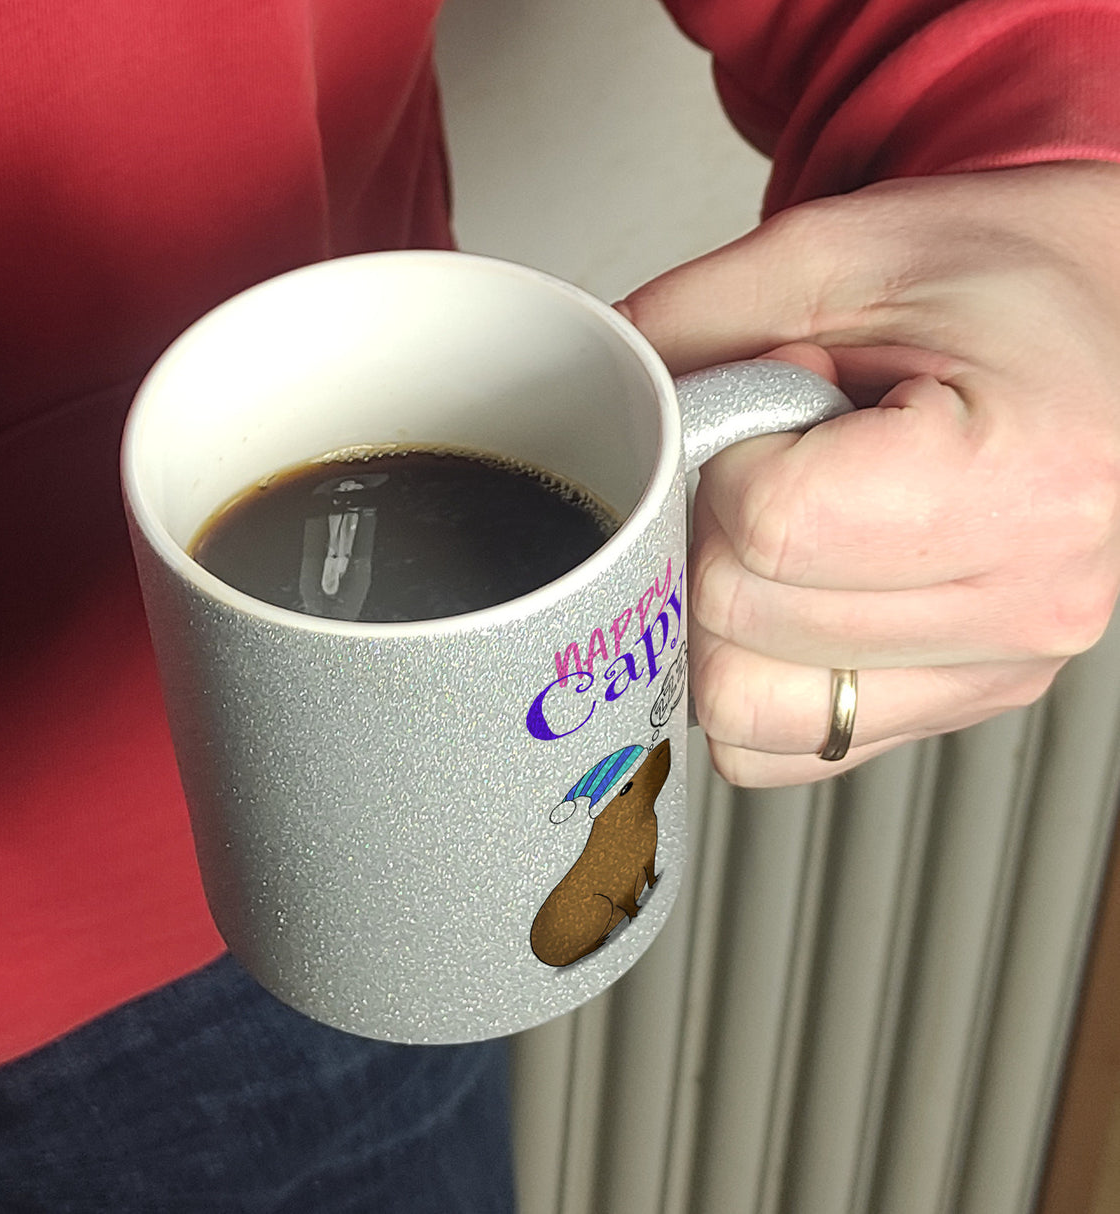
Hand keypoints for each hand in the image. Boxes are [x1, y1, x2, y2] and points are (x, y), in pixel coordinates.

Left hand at [618, 162, 1119, 785]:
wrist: (1114, 324)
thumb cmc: (1014, 283)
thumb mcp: (850, 250)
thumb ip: (699, 317)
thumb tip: (594, 390)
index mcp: (1019, 476)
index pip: (767, 528)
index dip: (720, 462)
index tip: (761, 409)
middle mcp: (1025, 600)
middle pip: (738, 622)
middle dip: (709, 530)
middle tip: (771, 459)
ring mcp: (996, 671)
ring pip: (741, 705)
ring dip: (718, 612)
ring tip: (787, 525)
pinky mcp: (960, 704)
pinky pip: (778, 744)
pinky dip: (745, 677)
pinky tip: (787, 594)